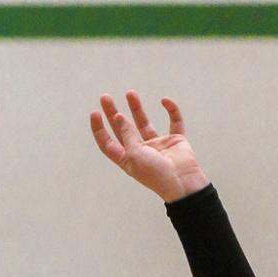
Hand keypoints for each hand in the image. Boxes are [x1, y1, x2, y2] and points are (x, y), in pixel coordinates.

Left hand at [88, 92, 208, 203]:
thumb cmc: (156, 174)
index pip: (108, 143)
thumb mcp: (134, 154)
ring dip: (136, 108)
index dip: (99, 129)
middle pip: (122, 129)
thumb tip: (119, 116)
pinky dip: (172, 110)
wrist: (182, 183)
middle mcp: (141, 152)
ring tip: (130, 93)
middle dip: (113, 113)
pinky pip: (174, 122)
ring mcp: (158, 145)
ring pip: (144, 123)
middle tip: (105, 97)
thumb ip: (126, 134)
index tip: (95, 112)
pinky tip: (165, 100)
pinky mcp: (175, 141)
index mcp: (127, 159)